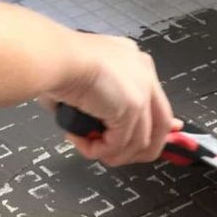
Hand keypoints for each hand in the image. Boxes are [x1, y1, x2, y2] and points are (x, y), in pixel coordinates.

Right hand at [40, 31, 181, 166]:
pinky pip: (120, 144)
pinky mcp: (132, 107)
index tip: (147, 147)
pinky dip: (100, 151)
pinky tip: (84, 144)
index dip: (155, 130)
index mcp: (134, 62)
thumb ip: (98, 105)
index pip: (157, 103)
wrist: (56, 58)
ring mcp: (142, 91)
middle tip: (115, 158)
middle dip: (139, 150)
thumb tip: (92, 130)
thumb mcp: (84, 82)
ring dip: (113, 153)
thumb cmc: (58, 64)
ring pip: (140, 142)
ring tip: (90, 149)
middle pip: (161, 125)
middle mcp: (143, 73)